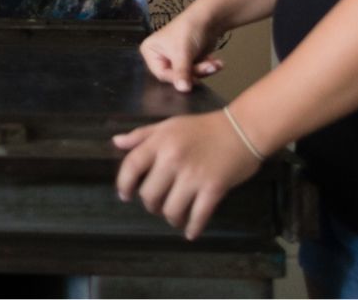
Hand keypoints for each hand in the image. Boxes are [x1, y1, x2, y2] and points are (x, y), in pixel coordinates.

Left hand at [112, 111, 262, 239]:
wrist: (241, 130)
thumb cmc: (203, 127)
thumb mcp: (169, 125)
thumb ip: (142, 135)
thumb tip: (116, 142)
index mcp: (160, 142)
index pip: (131, 166)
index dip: (123, 184)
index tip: (124, 195)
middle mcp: (173, 160)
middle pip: (149, 195)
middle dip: (151, 204)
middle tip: (157, 205)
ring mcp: (193, 176)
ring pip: (171, 210)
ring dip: (171, 217)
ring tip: (175, 216)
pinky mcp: (213, 189)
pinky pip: (198, 216)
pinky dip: (193, 228)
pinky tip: (190, 232)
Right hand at [138, 6, 225, 92]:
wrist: (209, 18)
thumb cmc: (188, 30)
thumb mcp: (182, 52)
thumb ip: (181, 72)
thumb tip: (182, 90)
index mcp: (150, 52)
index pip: (161, 74)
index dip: (177, 78)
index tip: (193, 79)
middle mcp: (160, 56)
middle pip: (176, 76)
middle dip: (194, 72)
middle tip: (208, 67)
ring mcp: (175, 59)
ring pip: (188, 76)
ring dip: (203, 70)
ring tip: (214, 63)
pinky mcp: (188, 61)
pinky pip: (196, 72)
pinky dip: (206, 68)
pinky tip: (215, 62)